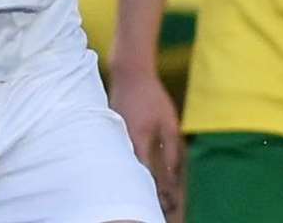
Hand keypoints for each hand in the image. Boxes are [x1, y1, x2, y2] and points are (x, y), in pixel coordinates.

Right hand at [109, 67, 184, 221]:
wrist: (130, 77)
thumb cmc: (152, 98)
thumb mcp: (169, 122)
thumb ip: (172, 148)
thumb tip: (174, 174)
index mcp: (138, 139)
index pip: (146, 173)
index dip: (156, 190)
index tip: (166, 202)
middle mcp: (121, 143)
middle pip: (132, 176)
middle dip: (145, 192)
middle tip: (159, 205)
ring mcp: (112, 140)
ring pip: (123, 168)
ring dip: (135, 181)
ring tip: (149, 194)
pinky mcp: (109, 137)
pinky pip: (118, 158)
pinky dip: (127, 168)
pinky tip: (135, 176)